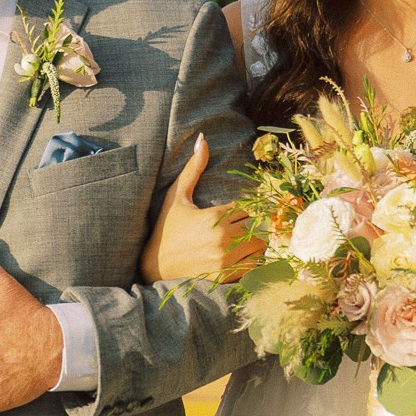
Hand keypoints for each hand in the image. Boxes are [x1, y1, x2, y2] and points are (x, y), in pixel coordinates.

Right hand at [141, 137, 261, 284]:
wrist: (155, 267)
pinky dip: (252, 260)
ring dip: (255, 242)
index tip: (236, 213)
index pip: (248, 207)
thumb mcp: (176, 196)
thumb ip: (193, 168)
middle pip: (258, 225)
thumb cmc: (166, 228)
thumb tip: (202, 138)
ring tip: (241, 241)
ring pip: (260, 246)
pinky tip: (238, 256)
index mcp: (215, 217)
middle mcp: (223, 238)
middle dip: (252, 224)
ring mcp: (226, 260)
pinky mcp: (227, 277)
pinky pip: (254, 265)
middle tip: (240, 226)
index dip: (245, 209)